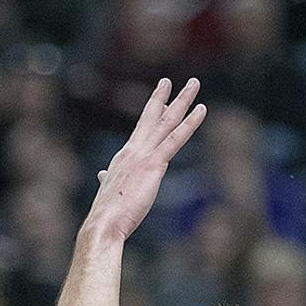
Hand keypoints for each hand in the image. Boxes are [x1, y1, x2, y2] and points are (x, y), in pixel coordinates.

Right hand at [84, 77, 206, 239]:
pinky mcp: (154, 164)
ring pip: (167, 121)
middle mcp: (133, 150)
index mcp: (123, 157)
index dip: (153, 114)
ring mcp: (143, 155)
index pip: (142, 131)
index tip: (162, 101)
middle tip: (172, 81)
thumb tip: (103, 175)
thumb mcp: (109, 191)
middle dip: (164, 97)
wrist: (103, 224)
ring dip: (182, 100)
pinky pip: (176, 138)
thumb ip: (108, 180)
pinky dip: (190, 123)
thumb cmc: (107, 215)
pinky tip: (202, 109)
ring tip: (194, 84)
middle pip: (152, 117)